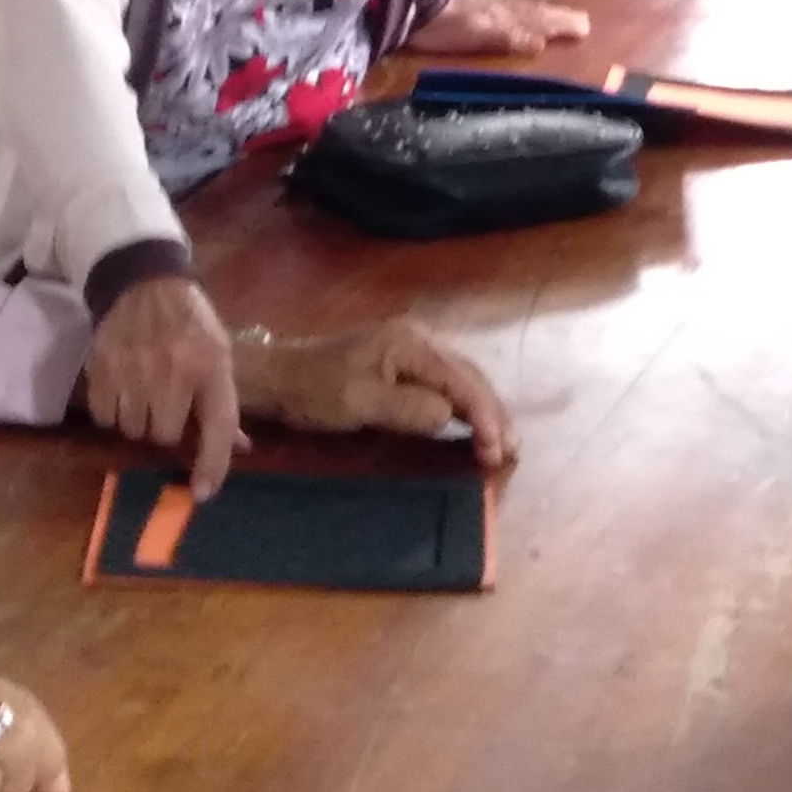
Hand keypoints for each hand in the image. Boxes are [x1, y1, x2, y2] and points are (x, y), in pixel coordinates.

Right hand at [84, 272, 241, 497]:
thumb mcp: (218, 352)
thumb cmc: (190, 322)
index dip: (212, 464)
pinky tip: (122, 390)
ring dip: (139, 422)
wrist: (142, 280)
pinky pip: (105, 418)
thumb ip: (223, 400)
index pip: (217, 425)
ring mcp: (134, 370)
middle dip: (166, 429)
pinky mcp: (102, 368)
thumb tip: (237, 448)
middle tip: (167, 407)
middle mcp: (173, 370)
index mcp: (211, 365)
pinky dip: (113, 413)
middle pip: (163, 435)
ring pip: (132, 430)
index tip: (203, 493)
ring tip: (144, 395)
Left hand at [236, 316, 517, 466]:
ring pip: (462, 378)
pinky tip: (473, 423)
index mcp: (411, 343)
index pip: (463, 381)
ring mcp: (411, 348)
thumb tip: (450, 415)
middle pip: (471, 376)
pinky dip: (465, 404)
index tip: (496, 453)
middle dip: (494, 413)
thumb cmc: (315, 391)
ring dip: (484, 409)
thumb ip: (408, 408)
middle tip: (513, 450)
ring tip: (503, 441)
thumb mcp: (359, 402)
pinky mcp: (402, 362)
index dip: (485, 417)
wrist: (279, 377)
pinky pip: (446, 382)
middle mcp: (419, 338)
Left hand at [411, 0, 595, 63]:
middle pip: (537, 13)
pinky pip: (510, 15)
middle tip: (583, 22)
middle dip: (559, 18)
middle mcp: (503, 11)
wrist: (413, 14)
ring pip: (524, 12)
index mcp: (508, 17)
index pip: (542, 20)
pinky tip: (520, 21)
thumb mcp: (482, 33)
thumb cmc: (450, 28)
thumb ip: (511, 35)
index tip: (586, 27)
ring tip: (560, 20)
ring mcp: (488, 11)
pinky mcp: (474, 16)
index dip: (563, 24)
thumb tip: (541, 42)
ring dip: (544, 17)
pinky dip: (524, 18)